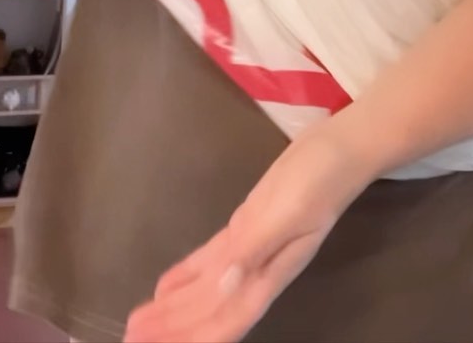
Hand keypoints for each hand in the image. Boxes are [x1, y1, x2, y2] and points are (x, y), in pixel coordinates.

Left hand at [124, 126, 370, 342]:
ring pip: (207, 288)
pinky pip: (212, 260)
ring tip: (140, 323)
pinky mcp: (247, 225)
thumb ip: (257, 248)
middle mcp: (258, 268)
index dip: (191, 337)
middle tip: (131, 340)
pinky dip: (188, 277)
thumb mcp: (289, 212)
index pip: (225, 317)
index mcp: (269, 270)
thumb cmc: (320, 180)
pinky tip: (166, 287)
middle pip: (210, 309)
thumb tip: (225, 286)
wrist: (341, 148)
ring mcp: (251, 247)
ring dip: (175, 309)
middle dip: (174, 329)